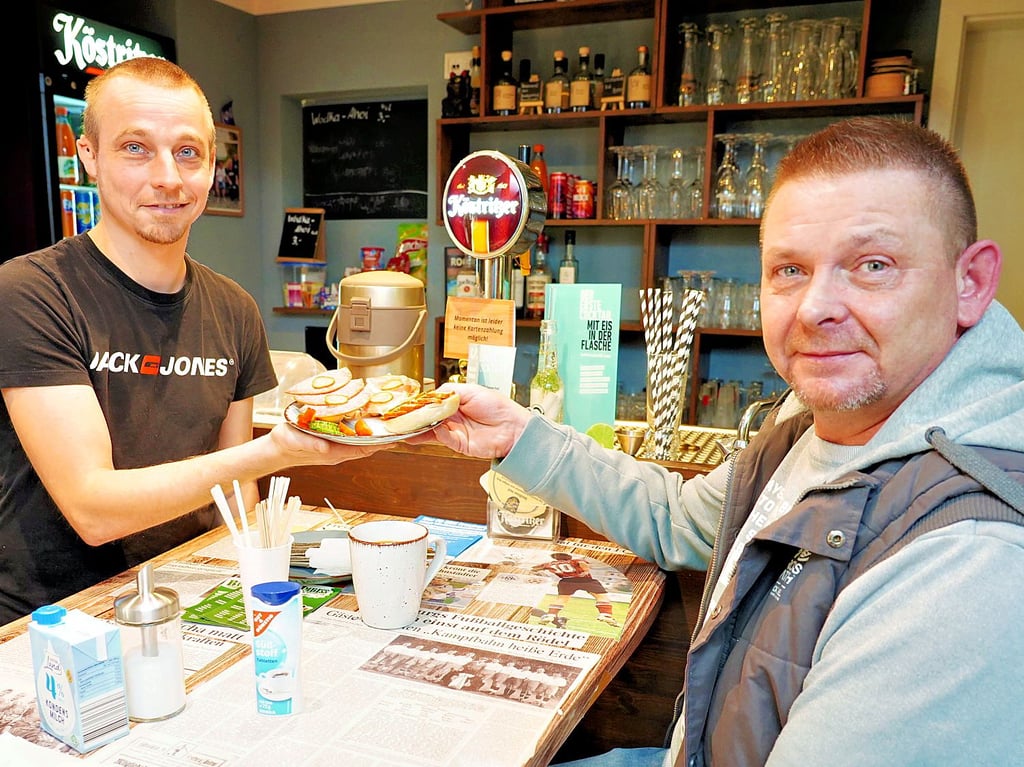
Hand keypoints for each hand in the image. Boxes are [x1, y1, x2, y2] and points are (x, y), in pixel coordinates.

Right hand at [268, 422, 394, 463]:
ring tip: (389, 426)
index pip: (361, 449)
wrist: (275, 451)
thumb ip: (310, 444)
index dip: (378, 445)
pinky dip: (362, 434)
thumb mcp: (294, 441)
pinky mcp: (331, 444)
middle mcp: (337, 453)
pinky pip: (351, 440)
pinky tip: (367, 425)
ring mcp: (335, 450)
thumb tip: (325, 447)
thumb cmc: (284, 444)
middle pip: (366, 448)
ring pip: (360, 445)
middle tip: (398, 428)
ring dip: (374, 437)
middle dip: (382, 440)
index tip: (393, 438)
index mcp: (332, 453)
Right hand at [405, 383, 530, 459]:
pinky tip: (434, 429)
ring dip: (420, 430)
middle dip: (415, 419)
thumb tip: (431, 395)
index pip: (432, 404)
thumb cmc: (497, 406)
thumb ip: (449, 392)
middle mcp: (452, 417)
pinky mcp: (460, 445)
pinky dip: (438, 434)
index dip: (419, 405)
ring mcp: (455, 431)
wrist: (514, 427)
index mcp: (455, 403)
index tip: (407, 405)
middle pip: (428, 419)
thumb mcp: (471, 391)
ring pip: (432, 431)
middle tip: (400, 418)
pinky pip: (444, 439)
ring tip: (406, 428)